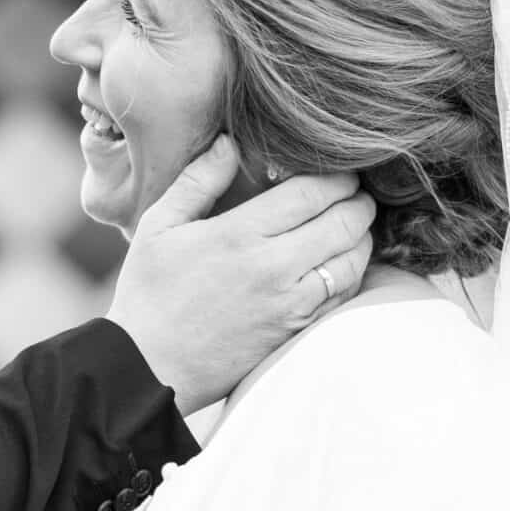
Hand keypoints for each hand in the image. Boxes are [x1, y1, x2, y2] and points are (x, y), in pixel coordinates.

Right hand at [106, 136, 376, 411]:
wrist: (149, 367)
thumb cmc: (148, 294)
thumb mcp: (159, 226)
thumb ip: (198, 180)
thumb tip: (230, 142)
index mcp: (240, 235)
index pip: (311, 193)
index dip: (337, 176)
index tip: (342, 169)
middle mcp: (273, 268)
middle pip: (342, 223)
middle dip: (358, 201)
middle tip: (358, 192)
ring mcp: (289, 304)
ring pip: (351, 261)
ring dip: (361, 237)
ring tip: (356, 223)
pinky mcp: (295, 332)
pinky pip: (342, 297)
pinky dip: (352, 273)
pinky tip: (343, 262)